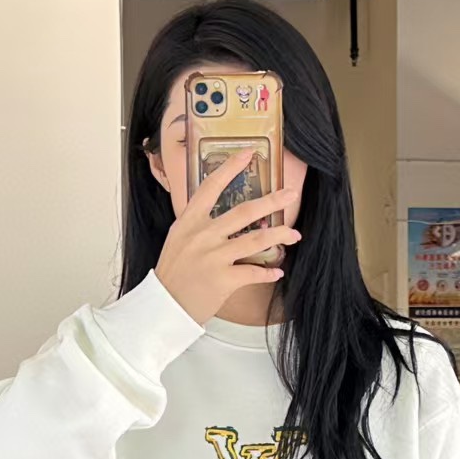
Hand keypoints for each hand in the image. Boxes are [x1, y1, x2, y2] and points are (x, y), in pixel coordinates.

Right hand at [154, 146, 301, 324]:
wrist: (164, 305)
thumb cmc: (172, 273)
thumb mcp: (179, 239)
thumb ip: (198, 225)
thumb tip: (223, 216)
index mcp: (189, 221)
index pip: (211, 187)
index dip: (230, 168)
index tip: (248, 153)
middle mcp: (203, 235)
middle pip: (244, 211)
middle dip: (272, 201)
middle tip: (292, 194)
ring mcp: (213, 257)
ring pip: (256, 239)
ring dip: (279, 236)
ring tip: (295, 234)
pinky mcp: (223, 280)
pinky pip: (253, 272)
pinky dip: (268, 272)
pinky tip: (278, 271)